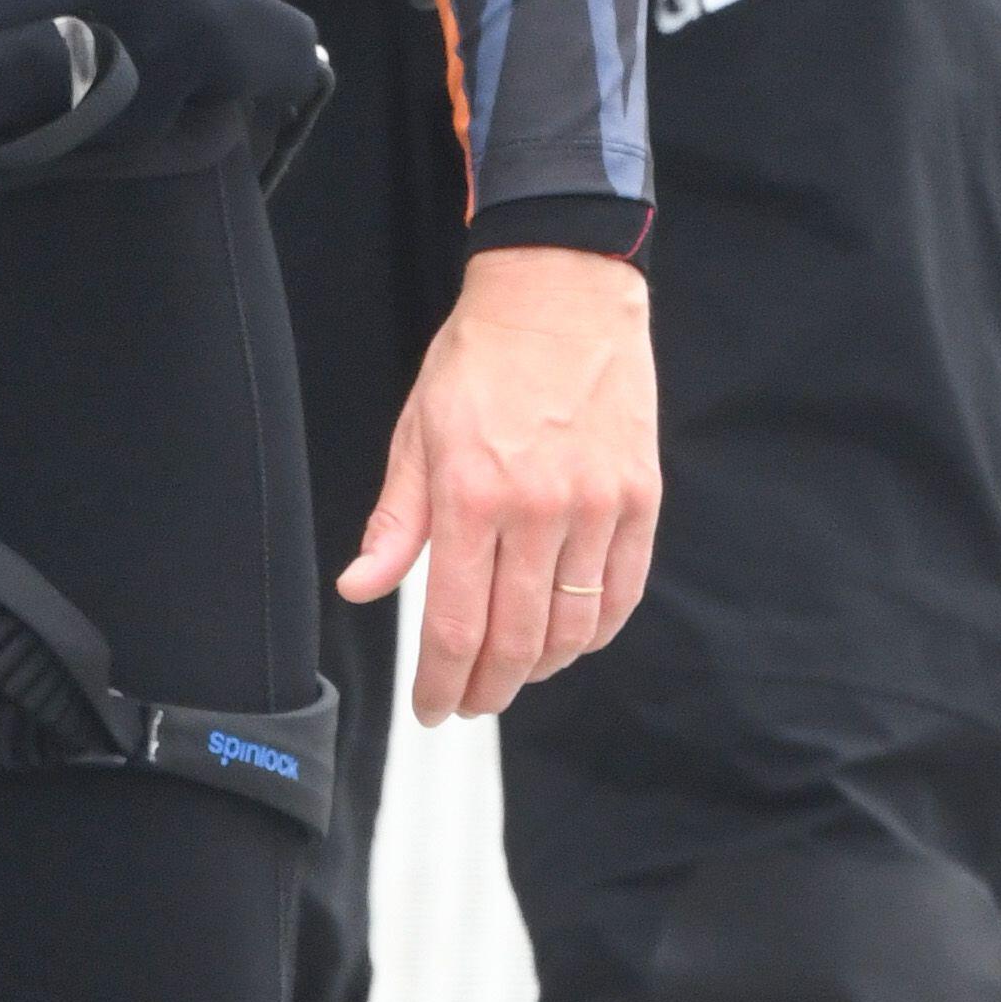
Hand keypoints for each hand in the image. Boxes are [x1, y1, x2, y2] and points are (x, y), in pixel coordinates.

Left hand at [339, 241, 658, 727]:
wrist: (560, 292)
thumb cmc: (479, 360)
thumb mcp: (416, 435)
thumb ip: (395, 524)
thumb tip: (360, 589)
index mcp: (470, 498)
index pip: (453, 627)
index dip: (441, 683)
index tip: (432, 708)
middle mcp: (538, 511)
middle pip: (515, 643)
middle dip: (488, 690)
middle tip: (470, 703)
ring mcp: (597, 506)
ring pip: (572, 629)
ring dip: (540, 668)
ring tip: (515, 674)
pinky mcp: (640, 497)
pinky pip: (622, 592)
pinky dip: (595, 632)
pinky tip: (570, 640)